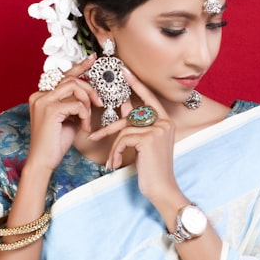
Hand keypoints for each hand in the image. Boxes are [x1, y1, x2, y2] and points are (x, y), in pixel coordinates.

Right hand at [27, 55, 100, 173]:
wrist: (43, 161)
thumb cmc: (56, 143)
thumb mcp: (68, 119)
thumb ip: (74, 105)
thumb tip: (89, 95)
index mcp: (42, 95)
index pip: (63, 76)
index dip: (80, 66)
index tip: (93, 59)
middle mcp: (40, 95)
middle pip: (72, 80)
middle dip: (90, 90)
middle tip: (99, 104)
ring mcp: (43, 101)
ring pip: (74, 87)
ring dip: (87, 102)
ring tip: (88, 118)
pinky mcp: (50, 110)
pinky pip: (76, 105)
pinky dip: (84, 115)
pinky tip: (83, 128)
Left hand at [88, 68, 184, 209]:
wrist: (161, 189)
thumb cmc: (151, 169)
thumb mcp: (144, 144)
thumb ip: (137, 125)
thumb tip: (125, 105)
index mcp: (166, 121)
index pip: (149, 97)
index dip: (136, 84)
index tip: (124, 71)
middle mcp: (164, 122)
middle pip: (130, 117)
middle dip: (109, 129)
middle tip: (93, 136)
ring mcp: (158, 129)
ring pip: (124, 130)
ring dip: (114, 148)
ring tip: (111, 162)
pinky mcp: (149, 138)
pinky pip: (123, 138)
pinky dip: (116, 152)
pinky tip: (116, 164)